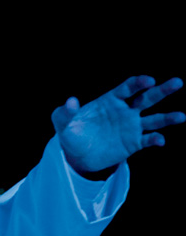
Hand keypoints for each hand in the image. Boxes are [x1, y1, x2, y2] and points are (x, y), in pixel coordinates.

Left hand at [53, 76, 184, 174]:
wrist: (77, 154)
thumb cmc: (71, 132)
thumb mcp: (62, 121)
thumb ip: (65, 111)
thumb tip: (71, 101)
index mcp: (110, 100)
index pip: (127, 88)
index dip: (138, 83)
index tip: (149, 80)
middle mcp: (125, 111)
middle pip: (147, 98)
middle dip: (162, 90)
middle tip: (178, 82)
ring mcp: (131, 127)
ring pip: (154, 119)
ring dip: (168, 118)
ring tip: (181, 116)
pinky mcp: (134, 143)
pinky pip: (148, 139)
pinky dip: (155, 139)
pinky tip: (160, 140)